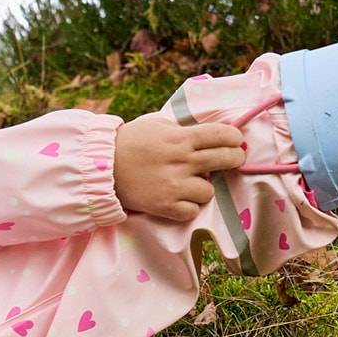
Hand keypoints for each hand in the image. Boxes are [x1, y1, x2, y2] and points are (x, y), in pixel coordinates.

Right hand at [113, 115, 245, 220]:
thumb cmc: (129, 142)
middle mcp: (181, 162)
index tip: (236, 141)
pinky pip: (192, 211)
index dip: (235, 138)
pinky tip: (178, 199)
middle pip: (226, 159)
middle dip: (235, 158)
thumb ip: (182, 131)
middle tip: (233, 159)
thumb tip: (209, 136)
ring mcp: (174, 186)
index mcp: (180, 138)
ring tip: (190, 183)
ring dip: (203, 187)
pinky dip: (187, 206)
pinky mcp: (165, 206)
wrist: (101, 167)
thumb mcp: (156, 126)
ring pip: (209, 191)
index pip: (222, 135)